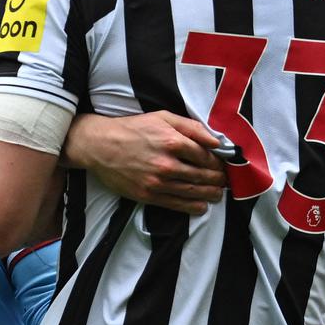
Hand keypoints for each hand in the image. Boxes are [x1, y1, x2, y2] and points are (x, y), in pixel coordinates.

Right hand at [67, 112, 226, 214]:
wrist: (100, 145)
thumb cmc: (132, 129)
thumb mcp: (162, 117)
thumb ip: (191, 127)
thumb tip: (216, 141)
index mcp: (171, 141)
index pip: (205, 156)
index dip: (217, 162)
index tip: (222, 165)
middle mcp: (166, 164)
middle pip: (202, 176)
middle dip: (217, 180)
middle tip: (224, 181)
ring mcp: (157, 182)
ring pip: (192, 191)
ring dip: (209, 194)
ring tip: (217, 194)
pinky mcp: (147, 195)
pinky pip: (176, 204)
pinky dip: (192, 207)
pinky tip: (201, 206)